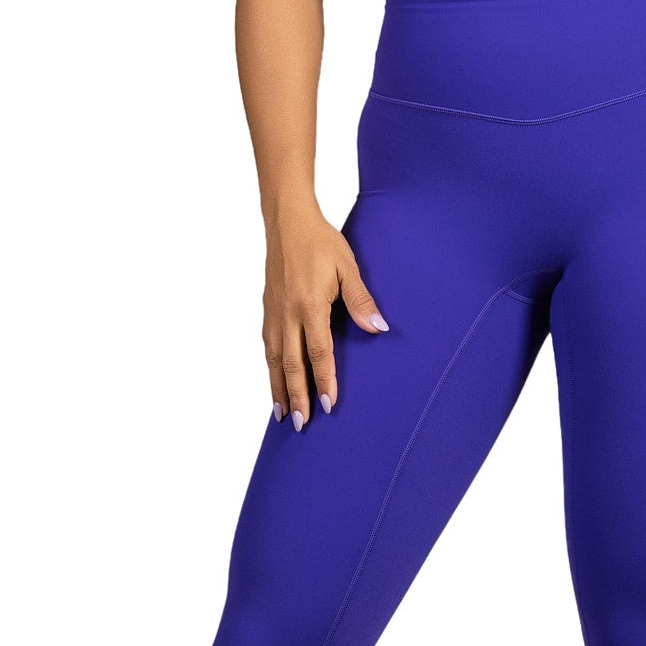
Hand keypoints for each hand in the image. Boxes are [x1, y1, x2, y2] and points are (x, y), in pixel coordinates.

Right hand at [262, 200, 387, 429]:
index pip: (318, 352)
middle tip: (301, 424)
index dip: (324, 380)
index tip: (330, 406)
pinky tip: (274, 379)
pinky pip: (268, 346)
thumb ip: (360, 299)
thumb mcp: (347, 267)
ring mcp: (274, 312)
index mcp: (309, 304)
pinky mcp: (267, 308)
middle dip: (297, 396)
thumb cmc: (320, 242)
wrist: (287, 221)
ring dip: (278, 388)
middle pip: (292, 364)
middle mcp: (287, 313)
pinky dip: (270, 368)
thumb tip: (378, 327)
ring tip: (282, 414)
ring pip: (275, 359)